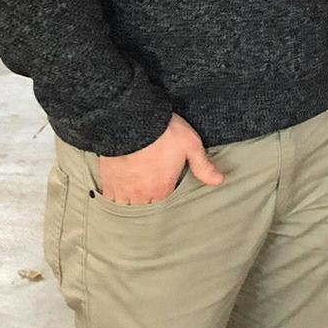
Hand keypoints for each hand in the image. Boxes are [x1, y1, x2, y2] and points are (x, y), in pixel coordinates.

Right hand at [95, 114, 224, 204]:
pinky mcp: (108, 181)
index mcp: (162, 188)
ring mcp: (123, 189)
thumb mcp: (190, 145)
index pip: (165, 203)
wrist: (131, 120)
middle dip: (148, 202)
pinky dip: (113, 198)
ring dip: (130, 203)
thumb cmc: (164, 132)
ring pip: (126, 206)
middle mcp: (142, 194)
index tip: (165, 189)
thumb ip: (203, 166)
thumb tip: (219, 181)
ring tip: (133, 195)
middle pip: (145, 207)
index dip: (165, 196)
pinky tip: (117, 193)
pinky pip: (109, 199)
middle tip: (149, 192)